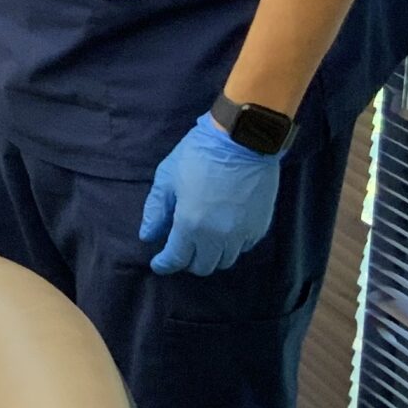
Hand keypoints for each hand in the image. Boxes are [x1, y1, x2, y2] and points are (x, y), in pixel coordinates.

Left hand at [137, 113, 283, 275]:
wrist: (242, 140)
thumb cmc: (199, 155)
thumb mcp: (167, 178)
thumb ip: (156, 211)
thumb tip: (148, 236)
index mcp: (190, 224)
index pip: (176, 259)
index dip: (164, 264)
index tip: (158, 263)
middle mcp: (218, 236)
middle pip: (203, 267)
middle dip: (188, 261)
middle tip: (181, 248)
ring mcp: (242, 233)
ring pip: (225, 261)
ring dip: (211, 255)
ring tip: (202, 241)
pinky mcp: (260, 226)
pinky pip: (243, 247)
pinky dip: (232, 245)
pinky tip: (224, 231)